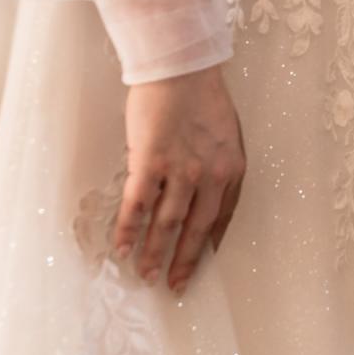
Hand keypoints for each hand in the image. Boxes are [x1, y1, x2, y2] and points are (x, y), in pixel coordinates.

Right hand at [114, 64, 245, 294]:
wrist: (182, 68)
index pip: (223, 218)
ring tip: (145, 275)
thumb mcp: (225, 134)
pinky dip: (128, 229)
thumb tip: (197, 191)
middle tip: (174, 286)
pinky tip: (121, 248)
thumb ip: (215, 164)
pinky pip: (138, 205)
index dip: (209, 246)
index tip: (199, 266)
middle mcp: (211, 175)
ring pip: (167, 224)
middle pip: (196, 229)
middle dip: (184, 261)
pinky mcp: (151, 162)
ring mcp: (181, 170)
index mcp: (232, 169)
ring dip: (154, 253)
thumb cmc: (202, 96)